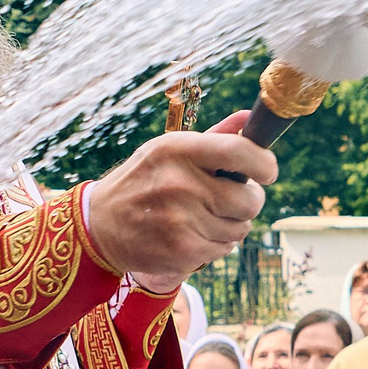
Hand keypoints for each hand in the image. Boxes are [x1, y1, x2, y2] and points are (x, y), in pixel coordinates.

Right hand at [86, 111, 274, 285]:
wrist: (100, 226)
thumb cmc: (143, 182)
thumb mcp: (168, 151)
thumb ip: (214, 137)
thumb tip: (249, 117)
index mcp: (178, 150)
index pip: (241, 152)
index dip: (265, 164)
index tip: (267, 171)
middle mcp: (179, 183)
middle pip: (250, 199)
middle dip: (248, 201)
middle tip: (230, 199)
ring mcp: (181, 220)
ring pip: (241, 228)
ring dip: (231, 225)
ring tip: (205, 218)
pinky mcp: (181, 251)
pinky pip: (224, 249)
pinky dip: (216, 245)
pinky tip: (193, 235)